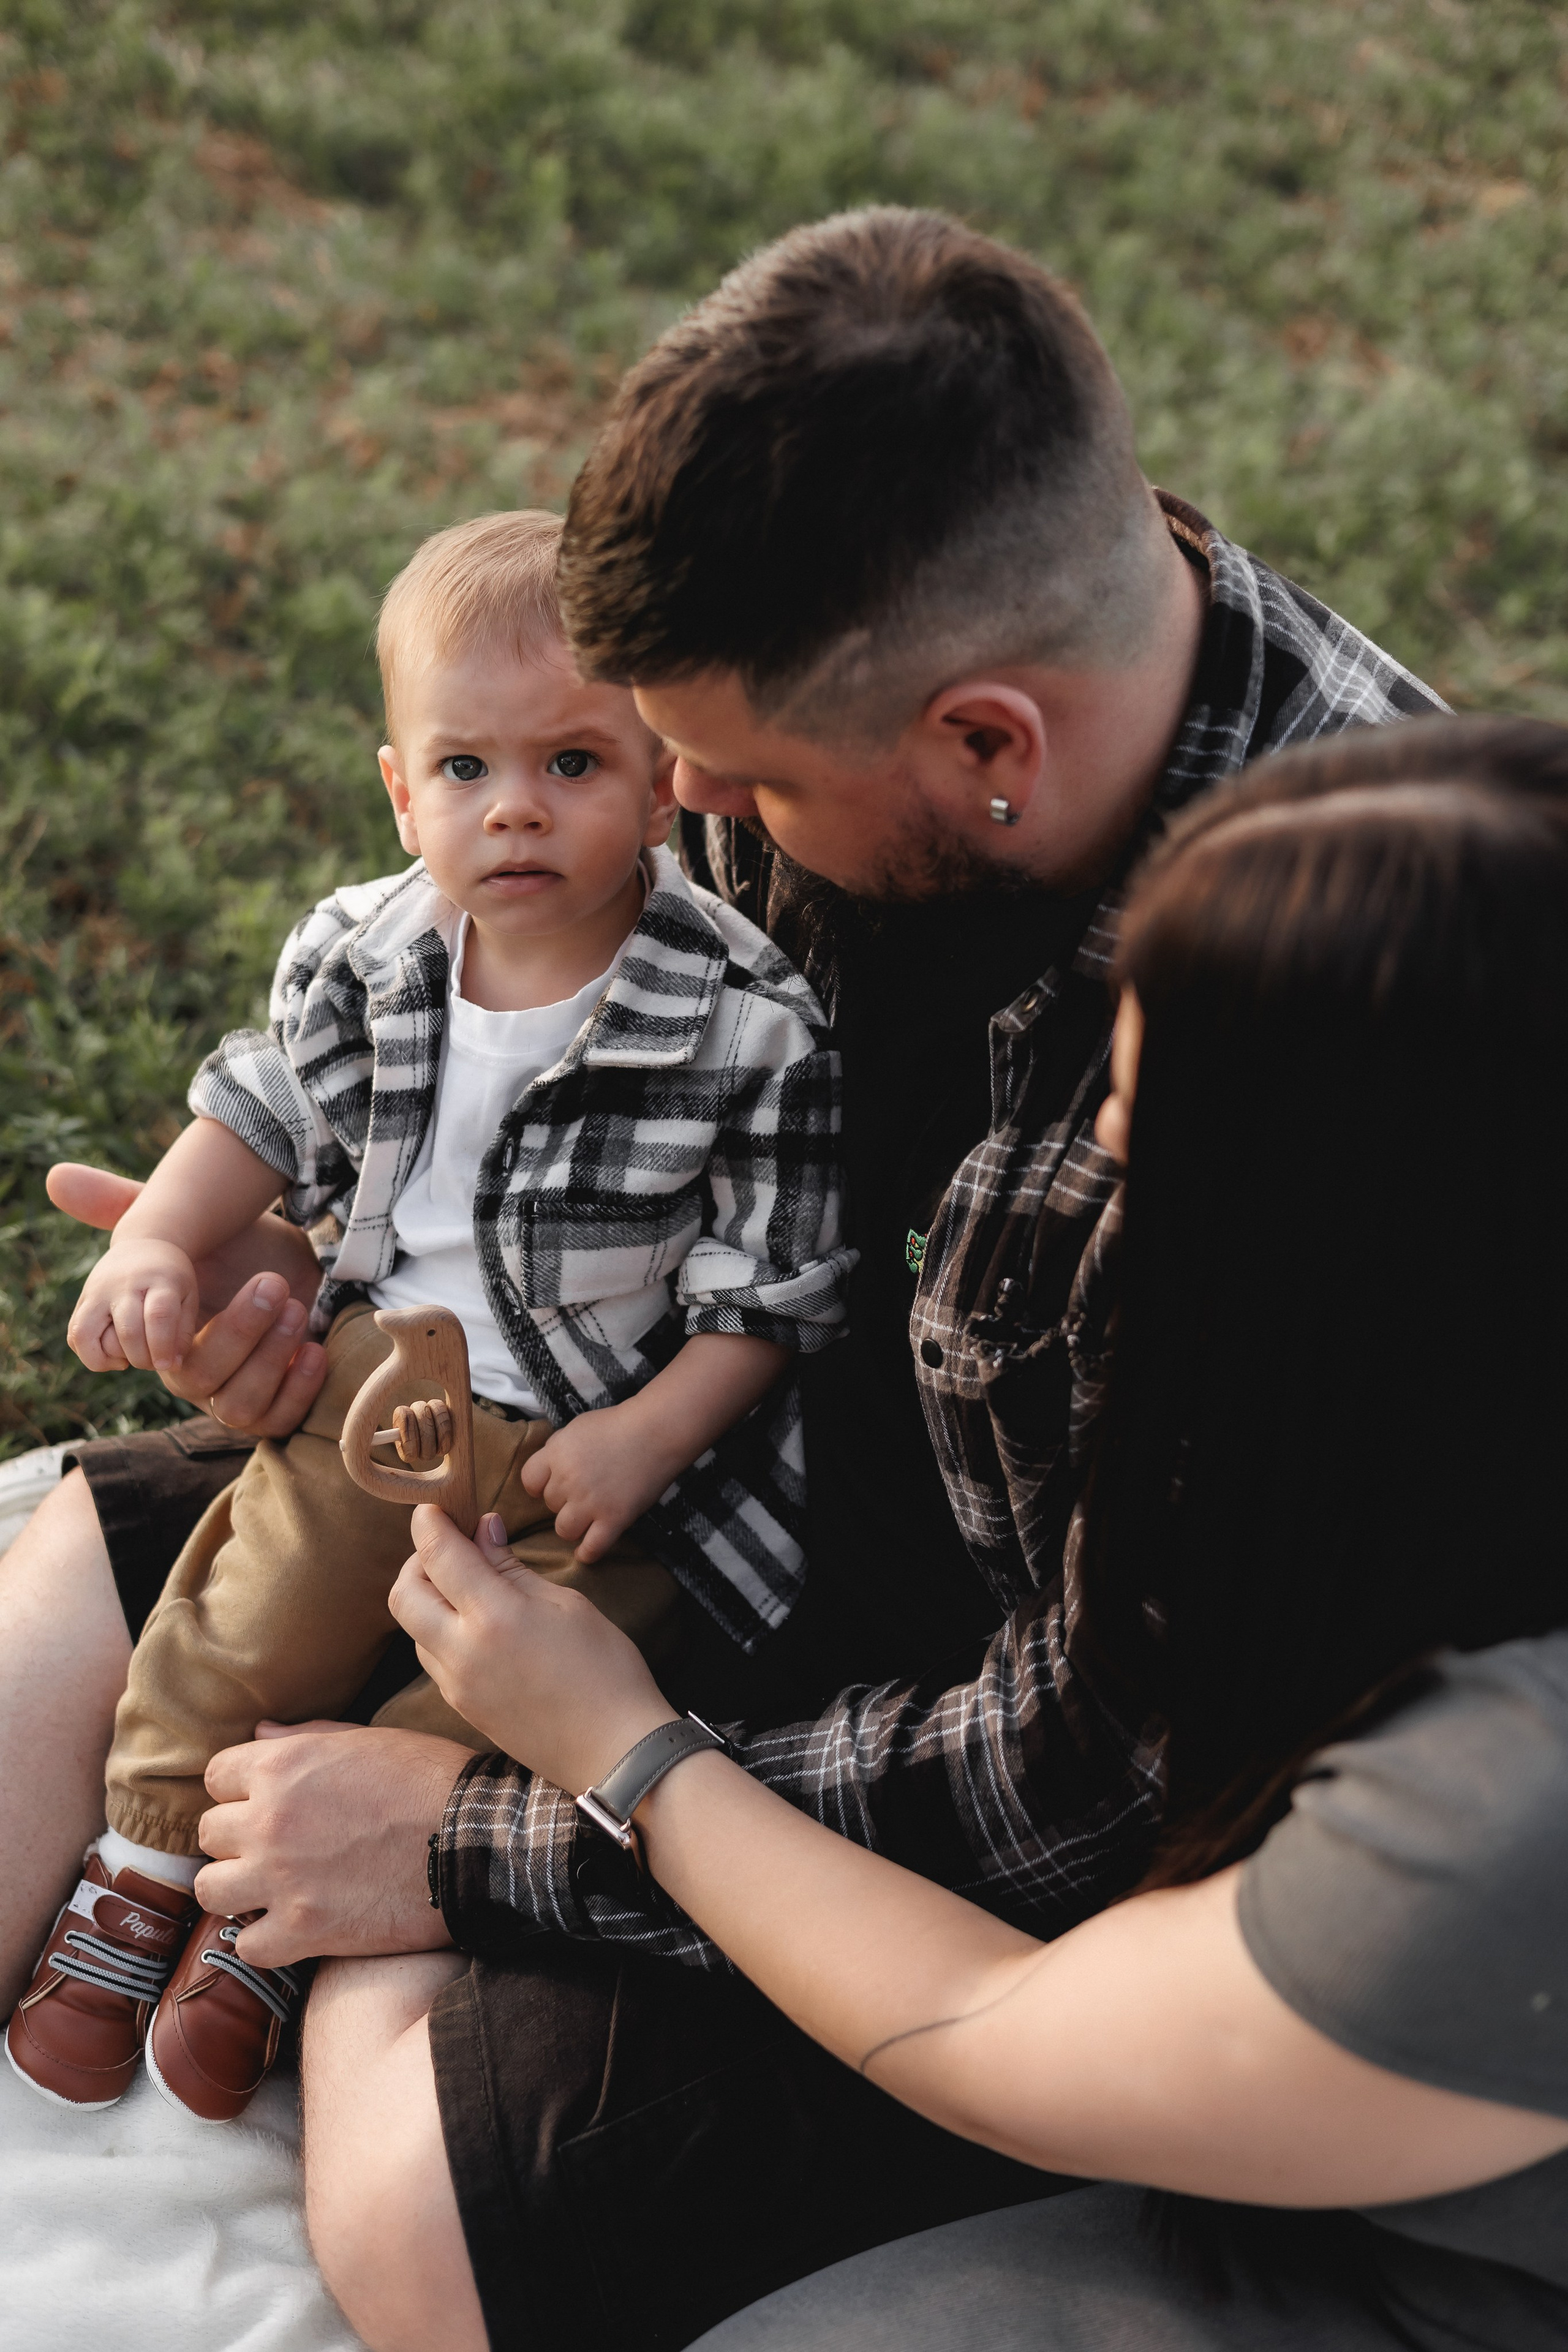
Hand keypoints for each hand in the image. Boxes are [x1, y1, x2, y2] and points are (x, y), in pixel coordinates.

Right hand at [49, 1161, 327, 1436]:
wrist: (296, 1273)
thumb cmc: (234, 1252)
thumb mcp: (186, 1224)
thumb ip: (123, 1205)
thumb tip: (57, 1177)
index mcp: (162, 1342)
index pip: (141, 1353)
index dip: (160, 1333)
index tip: (191, 1294)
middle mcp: (194, 1377)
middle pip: (197, 1378)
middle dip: (238, 1331)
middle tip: (273, 1284)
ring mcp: (233, 1397)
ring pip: (238, 1404)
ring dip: (271, 1357)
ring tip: (298, 1308)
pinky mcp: (276, 1409)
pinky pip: (279, 1420)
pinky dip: (299, 1389)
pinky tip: (317, 1349)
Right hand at [68, 1235, 201, 1372]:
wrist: (143, 1247)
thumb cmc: (171, 1280)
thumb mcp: (188, 1297)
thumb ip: (183, 1333)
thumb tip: (170, 1367)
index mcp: (160, 1280)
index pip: (158, 1315)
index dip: (161, 1346)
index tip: (166, 1365)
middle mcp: (124, 1284)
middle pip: (127, 1330)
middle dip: (141, 1358)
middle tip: (152, 1362)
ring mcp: (98, 1291)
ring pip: (86, 1334)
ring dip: (105, 1360)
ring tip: (125, 1361)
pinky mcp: (82, 1300)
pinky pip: (74, 1335)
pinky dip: (89, 1354)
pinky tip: (111, 1354)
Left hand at [194, 1720, 474, 1967]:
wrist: (477, 1840)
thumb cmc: (430, 1779)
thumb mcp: (368, 1740)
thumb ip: (306, 1739)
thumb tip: (259, 1734)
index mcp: (283, 1767)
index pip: (216, 1776)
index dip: (239, 1788)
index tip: (262, 1801)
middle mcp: (269, 1821)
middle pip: (209, 1833)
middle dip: (238, 1838)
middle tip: (274, 1847)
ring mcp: (281, 1879)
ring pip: (211, 1890)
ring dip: (238, 1889)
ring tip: (271, 1890)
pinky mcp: (304, 1931)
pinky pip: (248, 1946)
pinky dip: (266, 1940)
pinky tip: (291, 1929)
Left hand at [390, 1507, 675, 1792]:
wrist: (615, 1752)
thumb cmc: (605, 1670)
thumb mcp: (565, 1605)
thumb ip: (511, 1568)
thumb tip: (483, 1529)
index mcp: (493, 1617)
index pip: (438, 1556)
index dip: (428, 1524)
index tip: (432, 1509)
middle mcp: (461, 1653)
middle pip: (403, 1594)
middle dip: (417, 1562)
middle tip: (451, 1549)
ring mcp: (456, 1686)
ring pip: (414, 1628)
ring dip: (428, 1599)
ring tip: (468, 1587)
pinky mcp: (461, 1708)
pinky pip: (432, 1660)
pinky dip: (440, 1631)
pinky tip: (477, 1626)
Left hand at [518, 1400, 683, 1562]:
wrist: (657, 1431)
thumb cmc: (619, 1425)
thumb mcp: (577, 1428)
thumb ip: (558, 1450)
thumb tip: (547, 1471)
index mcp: (557, 1453)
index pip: (529, 1481)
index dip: (540, 1485)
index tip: (554, 1484)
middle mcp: (568, 1479)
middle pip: (550, 1505)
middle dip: (564, 1500)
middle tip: (586, 1491)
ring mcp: (591, 1501)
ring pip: (564, 1530)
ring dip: (574, 1525)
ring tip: (588, 1517)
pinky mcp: (614, 1518)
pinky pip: (592, 1548)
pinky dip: (587, 1553)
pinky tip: (586, 1551)